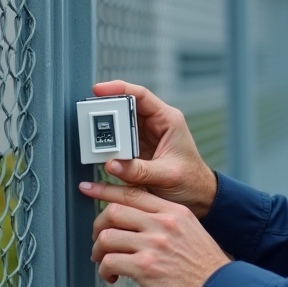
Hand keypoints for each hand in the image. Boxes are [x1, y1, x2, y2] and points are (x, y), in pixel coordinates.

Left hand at [80, 181, 229, 286]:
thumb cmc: (205, 268)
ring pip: (107, 236)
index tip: (90, 189)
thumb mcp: (191, 232)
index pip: (133, 193)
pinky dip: (104, 271)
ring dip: (99, 251)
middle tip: (99, 240)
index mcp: (174, 212)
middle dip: (98, 225)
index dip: (106, 190)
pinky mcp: (146, 267)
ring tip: (105, 262)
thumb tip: (137, 224)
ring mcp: (154, 245)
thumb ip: (166, 223)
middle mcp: (163, 223)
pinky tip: (112, 277)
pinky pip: (110, 262)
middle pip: (114, 211)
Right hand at [91, 80, 217, 218]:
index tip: (99, 90)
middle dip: (107, 111)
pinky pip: (118, 143)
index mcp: (168, 120)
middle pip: (126, 109)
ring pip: (119, 126)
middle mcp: (155, 125)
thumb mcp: (167, 175)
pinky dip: (107, 146)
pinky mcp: (137, 152)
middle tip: (90, 117)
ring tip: (92, 136)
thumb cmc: (191, 182)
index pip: (141, 96)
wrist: (197, 198)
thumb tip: (111, 164)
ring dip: (106, 130)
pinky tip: (98, 150)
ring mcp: (144, 138)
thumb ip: (139, 170)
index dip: (119, 89)